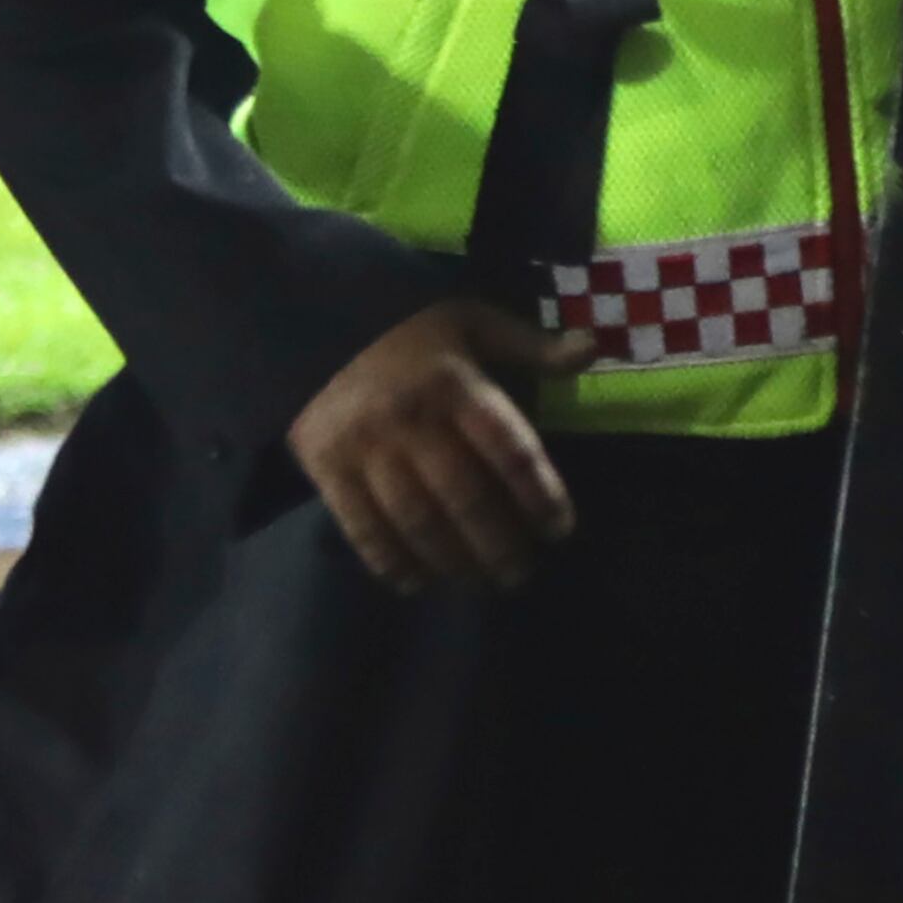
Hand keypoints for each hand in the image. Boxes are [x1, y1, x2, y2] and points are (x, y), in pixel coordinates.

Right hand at [287, 298, 592, 592]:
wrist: (312, 319)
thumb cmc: (408, 327)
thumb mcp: (472, 320)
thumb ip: (529, 345)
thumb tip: (590, 350)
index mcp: (457, 384)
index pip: (510, 450)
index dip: (541, 494)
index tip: (561, 530)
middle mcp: (414, 421)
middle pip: (465, 497)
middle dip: (498, 544)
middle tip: (520, 574)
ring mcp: (366, 449)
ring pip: (416, 519)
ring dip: (451, 560)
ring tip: (477, 583)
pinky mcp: (326, 468)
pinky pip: (361, 526)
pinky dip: (389, 561)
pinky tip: (416, 583)